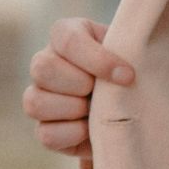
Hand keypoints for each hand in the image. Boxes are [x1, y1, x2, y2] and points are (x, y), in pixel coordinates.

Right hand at [23, 17, 134, 168]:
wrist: (134, 99)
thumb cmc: (134, 66)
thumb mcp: (132, 50)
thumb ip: (129, 47)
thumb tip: (127, 73)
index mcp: (66, 33)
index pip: (67, 39)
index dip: (97, 60)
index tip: (128, 75)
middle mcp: (45, 61)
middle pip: (42, 68)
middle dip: (80, 84)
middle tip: (105, 91)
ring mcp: (38, 96)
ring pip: (35, 102)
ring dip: (73, 109)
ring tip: (97, 110)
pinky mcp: (43, 128)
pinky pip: (45, 134)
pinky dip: (73, 134)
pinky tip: (92, 129)